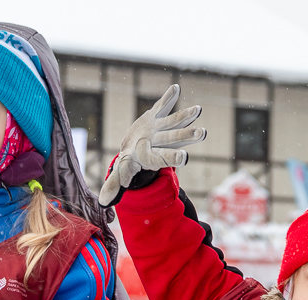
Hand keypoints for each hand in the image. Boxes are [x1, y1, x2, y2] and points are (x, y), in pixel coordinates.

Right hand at [98, 84, 205, 206]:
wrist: (135, 151)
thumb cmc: (129, 165)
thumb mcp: (121, 174)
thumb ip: (115, 186)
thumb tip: (105, 203)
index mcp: (152, 157)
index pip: (164, 158)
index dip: (173, 157)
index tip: (185, 157)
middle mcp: (159, 143)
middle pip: (174, 139)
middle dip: (188, 135)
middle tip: (202, 132)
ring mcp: (159, 129)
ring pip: (174, 122)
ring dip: (186, 116)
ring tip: (198, 110)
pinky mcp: (155, 117)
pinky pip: (162, 106)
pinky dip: (168, 97)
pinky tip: (175, 88)